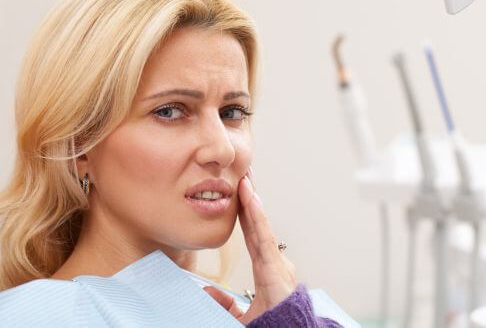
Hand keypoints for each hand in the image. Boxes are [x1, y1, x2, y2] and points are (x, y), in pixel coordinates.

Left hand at [204, 169, 296, 323]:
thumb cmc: (273, 325)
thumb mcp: (243, 314)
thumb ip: (226, 302)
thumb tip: (208, 293)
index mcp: (267, 270)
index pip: (253, 234)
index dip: (246, 213)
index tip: (240, 192)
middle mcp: (275, 262)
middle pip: (258, 225)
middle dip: (250, 199)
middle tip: (243, 174)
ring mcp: (277, 264)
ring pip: (261, 227)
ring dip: (252, 202)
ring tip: (245, 179)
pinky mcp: (275, 268)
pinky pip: (264, 237)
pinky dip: (257, 217)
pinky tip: (251, 199)